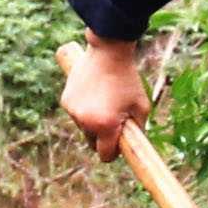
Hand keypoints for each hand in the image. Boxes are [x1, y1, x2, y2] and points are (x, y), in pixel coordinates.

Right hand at [58, 36, 152, 151]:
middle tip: (113, 120)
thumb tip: (131, 145)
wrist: (108, 52)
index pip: (105, 155)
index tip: (118, 144)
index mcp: (106, 125)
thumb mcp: (141, 106)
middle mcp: (86, 122)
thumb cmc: (128, 79)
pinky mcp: (66, 101)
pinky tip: (93, 92)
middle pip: (92, 143)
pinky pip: (76, 114)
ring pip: (83, 128)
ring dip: (92, 121)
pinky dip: (84, 108)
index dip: (113, 152)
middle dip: (102, 137)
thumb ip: (137, 129)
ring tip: (104, 100)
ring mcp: (73, 111)